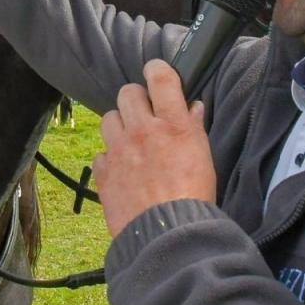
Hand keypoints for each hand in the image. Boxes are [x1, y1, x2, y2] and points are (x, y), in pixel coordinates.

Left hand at [93, 60, 215, 236]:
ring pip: (109, 118)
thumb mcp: (204, 158)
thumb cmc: (193, 199)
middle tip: (145, 114)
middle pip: (128, 92)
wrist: (168, 236)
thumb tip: (193, 108)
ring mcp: (120, 150)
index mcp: (173, 124)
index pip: (160, 78)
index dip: (156, 68)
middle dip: (136, 99)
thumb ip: (194, 128)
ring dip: (120, 125)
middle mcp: (143, 131)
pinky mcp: (104, 172)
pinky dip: (110, 158)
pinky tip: (123, 170)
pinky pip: (101, 152)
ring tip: (131, 141)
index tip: (155, 70)